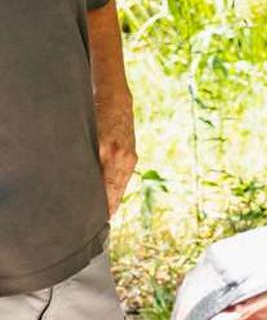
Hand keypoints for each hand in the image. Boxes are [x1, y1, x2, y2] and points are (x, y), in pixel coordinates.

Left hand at [96, 100, 135, 216]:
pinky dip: (118, 188)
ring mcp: (130, 157)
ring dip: (113, 199)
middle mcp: (124, 159)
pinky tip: (113, 197)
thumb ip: (90, 157)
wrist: (115, 96)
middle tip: (100, 223)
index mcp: (112, 155)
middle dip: (108, 207)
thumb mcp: (89, 135)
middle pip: (115, 191)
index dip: (103, 206)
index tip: (98, 220)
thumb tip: (82, 180)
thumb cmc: (96, 112)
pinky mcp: (131, 154)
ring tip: (107, 215)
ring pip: (120, 185)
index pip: (108, 189)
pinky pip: (123, 177)